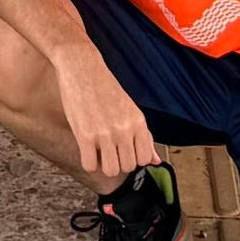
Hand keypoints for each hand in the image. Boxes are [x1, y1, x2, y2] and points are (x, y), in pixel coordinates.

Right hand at [48, 43, 159, 180]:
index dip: (133, 159)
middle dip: (118, 162)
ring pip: (111, 170)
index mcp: (138, 123)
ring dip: (103, 165)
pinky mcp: (85, 135)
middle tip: (109, 149)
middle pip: (128, 167)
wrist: (83, 69)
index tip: (124, 151)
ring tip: (98, 150)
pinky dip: (88, 161)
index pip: (145, 159)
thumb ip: (145, 137)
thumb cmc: (105, 89)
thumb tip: (157, 162)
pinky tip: (86, 148)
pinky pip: (89, 165)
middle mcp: (124, 129)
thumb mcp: (131, 111)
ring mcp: (105, 133)